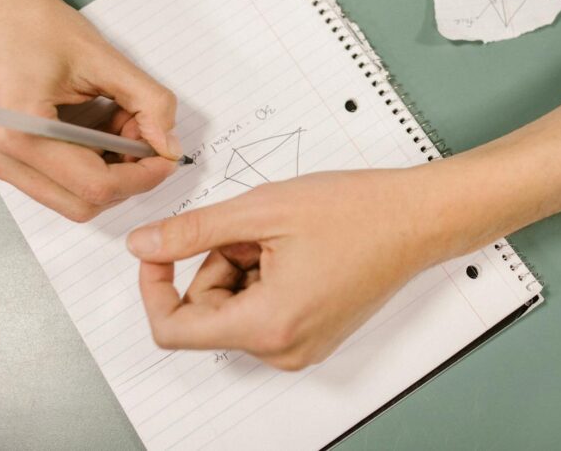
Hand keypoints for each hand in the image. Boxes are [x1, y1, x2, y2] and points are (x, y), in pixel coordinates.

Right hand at [0, 0, 179, 221]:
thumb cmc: (35, 22)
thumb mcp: (104, 58)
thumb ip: (148, 103)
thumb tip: (170, 146)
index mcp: (19, 132)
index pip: (95, 185)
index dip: (142, 177)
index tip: (167, 155)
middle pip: (82, 203)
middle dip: (125, 178)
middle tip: (145, 138)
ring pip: (69, 199)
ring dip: (107, 173)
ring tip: (118, 127)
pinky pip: (54, 184)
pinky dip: (86, 167)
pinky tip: (97, 132)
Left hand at [125, 167, 453, 369]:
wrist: (417, 218)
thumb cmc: (357, 212)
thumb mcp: (260, 210)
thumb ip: (192, 232)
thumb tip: (143, 245)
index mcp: (268, 326)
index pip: (173, 329)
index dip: (155, 285)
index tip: (161, 248)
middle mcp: (283, 350)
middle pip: (206, 313)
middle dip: (214, 262)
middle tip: (250, 226)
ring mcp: (300, 346)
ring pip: (233, 308)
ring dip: (239, 265)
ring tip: (280, 234)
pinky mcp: (312, 335)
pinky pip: (260, 310)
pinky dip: (261, 275)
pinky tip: (293, 248)